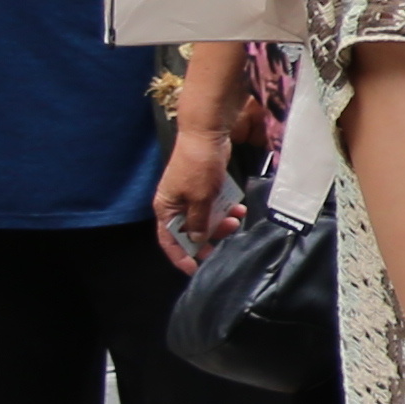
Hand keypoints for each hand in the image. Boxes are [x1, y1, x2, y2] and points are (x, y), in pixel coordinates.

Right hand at [153, 117, 242, 271]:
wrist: (207, 134)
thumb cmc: (199, 166)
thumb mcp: (200, 198)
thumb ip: (198, 221)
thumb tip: (197, 239)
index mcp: (166, 208)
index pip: (168, 240)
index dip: (180, 256)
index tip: (195, 269)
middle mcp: (175, 203)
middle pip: (188, 230)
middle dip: (208, 237)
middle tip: (226, 238)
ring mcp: (190, 194)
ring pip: (204, 218)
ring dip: (220, 222)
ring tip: (236, 220)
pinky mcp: (204, 186)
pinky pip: (213, 204)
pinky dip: (225, 208)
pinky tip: (239, 208)